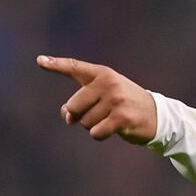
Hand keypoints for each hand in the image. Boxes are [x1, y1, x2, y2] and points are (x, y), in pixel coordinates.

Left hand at [36, 55, 156, 143]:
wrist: (156, 115)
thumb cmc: (123, 104)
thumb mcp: (104, 95)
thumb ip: (80, 101)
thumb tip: (67, 116)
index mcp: (101, 73)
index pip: (74, 67)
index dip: (56, 64)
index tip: (39, 61)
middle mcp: (108, 83)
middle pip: (73, 107)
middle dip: (81, 116)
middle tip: (100, 113)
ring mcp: (115, 99)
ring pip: (84, 122)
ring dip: (94, 126)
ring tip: (111, 119)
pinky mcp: (121, 117)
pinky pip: (95, 132)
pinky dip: (100, 135)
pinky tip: (114, 128)